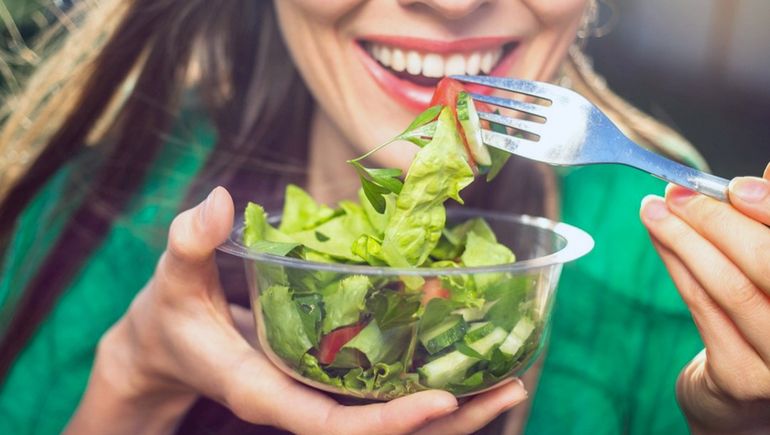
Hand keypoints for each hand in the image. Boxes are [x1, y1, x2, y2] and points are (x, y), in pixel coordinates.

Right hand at [66, 187, 526, 434]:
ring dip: (454, 406)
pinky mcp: (328, 380)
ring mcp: (318, 397)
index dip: (388, 422)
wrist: (168, 346)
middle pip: (381, 433)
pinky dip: (426, 379)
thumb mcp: (172, 280)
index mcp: (265, 393)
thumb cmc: (172, 317)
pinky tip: (465, 354)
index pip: (331, 426)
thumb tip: (218, 202)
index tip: (442, 401)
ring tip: (512, 377)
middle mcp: (300, 404)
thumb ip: (190, 244)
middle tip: (512, 387)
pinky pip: (384, 392)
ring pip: (391, 418)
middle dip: (448, 421)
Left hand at [640, 163, 769, 433]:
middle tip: (677, 193)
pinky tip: (660, 240)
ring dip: (683, 239)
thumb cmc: (766, 314)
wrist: (749, 393)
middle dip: (715, 220)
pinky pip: (703, 309)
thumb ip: (769, 226)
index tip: (734, 185)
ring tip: (654, 209)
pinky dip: (677, 266)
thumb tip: (763, 174)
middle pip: (765, 263)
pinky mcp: (743, 378)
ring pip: (728, 286)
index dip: (769, 208)